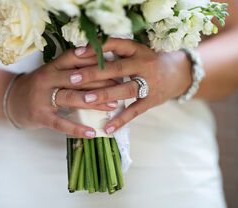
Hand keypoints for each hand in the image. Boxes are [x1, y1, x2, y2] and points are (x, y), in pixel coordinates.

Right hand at [8, 49, 117, 137]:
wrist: (12, 99)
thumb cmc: (40, 86)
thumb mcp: (53, 72)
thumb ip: (72, 70)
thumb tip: (101, 70)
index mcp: (53, 66)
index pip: (76, 58)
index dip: (95, 60)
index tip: (115, 63)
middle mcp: (48, 79)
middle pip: (78, 78)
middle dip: (101, 81)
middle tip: (121, 86)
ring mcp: (43, 98)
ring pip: (72, 97)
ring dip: (94, 102)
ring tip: (113, 106)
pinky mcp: (41, 116)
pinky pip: (61, 123)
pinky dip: (77, 129)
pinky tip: (92, 132)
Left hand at [71, 39, 191, 133]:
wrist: (179, 73)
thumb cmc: (150, 61)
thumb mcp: (137, 52)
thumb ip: (117, 53)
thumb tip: (86, 54)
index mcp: (137, 49)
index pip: (115, 44)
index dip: (96, 48)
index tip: (76, 53)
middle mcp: (144, 64)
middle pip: (117, 68)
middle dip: (94, 73)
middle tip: (73, 79)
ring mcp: (149, 83)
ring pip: (125, 89)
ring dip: (105, 94)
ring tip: (85, 100)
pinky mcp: (152, 100)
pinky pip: (135, 111)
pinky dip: (121, 120)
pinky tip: (107, 128)